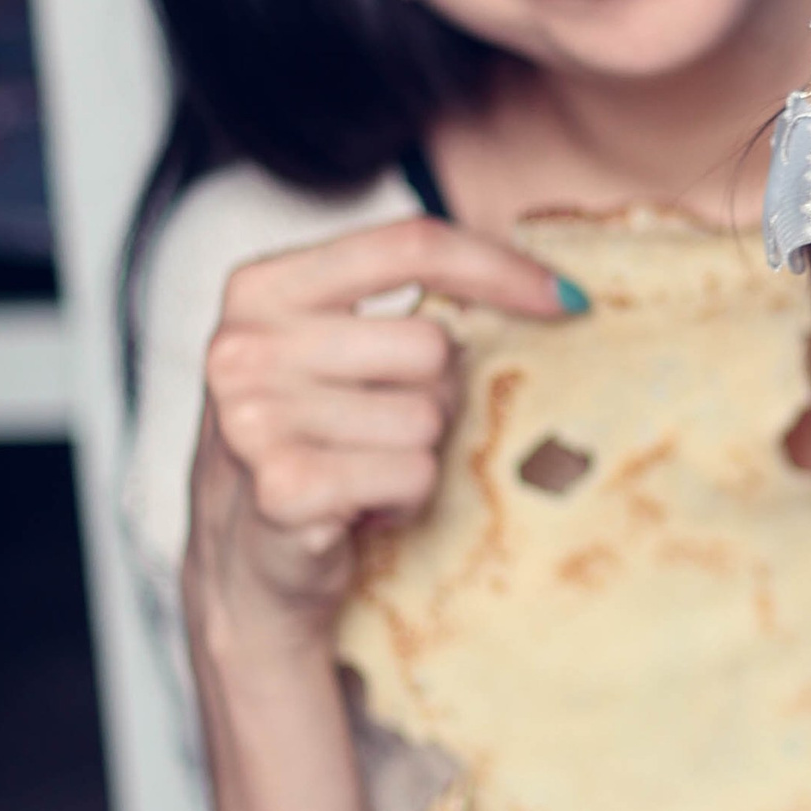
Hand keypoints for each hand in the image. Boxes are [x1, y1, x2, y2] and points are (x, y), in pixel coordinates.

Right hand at [188, 217, 573, 641]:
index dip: (500, 267)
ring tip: (364, 472)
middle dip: (434, 395)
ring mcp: (254, 417)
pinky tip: (361, 509)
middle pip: (430, 344)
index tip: (567, 299)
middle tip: (383, 432)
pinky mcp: (283, 486)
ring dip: (416, 456)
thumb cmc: (311, 445)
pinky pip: (414, 473)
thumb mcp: (333, 354)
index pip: (409, 244)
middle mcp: (243, 345)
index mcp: (259, 288)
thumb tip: (548, 288)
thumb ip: (401, 306)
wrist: (246, 566)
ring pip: (427, 417)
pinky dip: (405, 500)